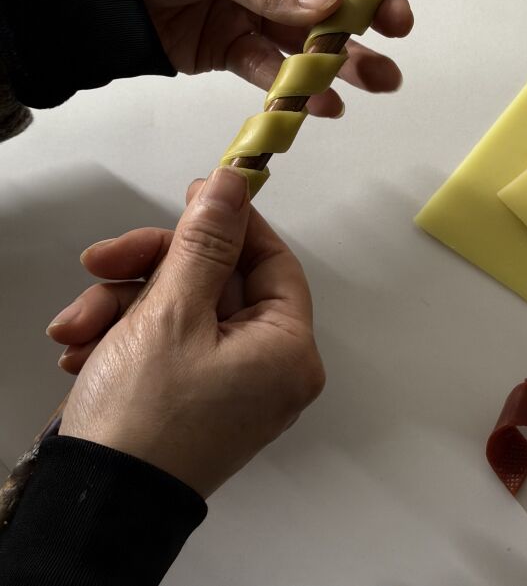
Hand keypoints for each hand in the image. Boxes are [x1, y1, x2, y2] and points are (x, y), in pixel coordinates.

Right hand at [53, 168, 323, 497]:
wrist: (90, 507)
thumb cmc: (142, 417)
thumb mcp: (173, 311)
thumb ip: (205, 240)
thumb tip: (233, 183)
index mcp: (286, 350)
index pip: (270, 260)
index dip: (230, 224)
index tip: (193, 196)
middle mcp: (266, 369)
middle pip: (215, 282)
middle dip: (150, 270)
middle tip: (104, 259)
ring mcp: (226, 386)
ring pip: (179, 309)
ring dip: (122, 305)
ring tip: (77, 325)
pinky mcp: (187, 399)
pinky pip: (163, 344)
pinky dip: (120, 338)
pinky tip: (80, 349)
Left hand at [127, 0, 436, 116]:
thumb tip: (334, 4)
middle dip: (370, 9)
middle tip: (397, 30)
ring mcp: (254, 5)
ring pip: (310, 34)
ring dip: (344, 57)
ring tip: (381, 80)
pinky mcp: (232, 45)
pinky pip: (273, 67)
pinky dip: (297, 88)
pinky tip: (325, 104)